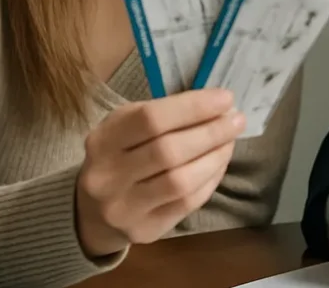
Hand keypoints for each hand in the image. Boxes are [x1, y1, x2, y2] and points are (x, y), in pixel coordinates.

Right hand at [75, 88, 244, 257]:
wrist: (92, 211)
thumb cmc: (120, 155)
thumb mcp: (127, 127)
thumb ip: (165, 114)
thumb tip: (217, 105)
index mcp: (103, 140)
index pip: (150, 119)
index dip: (193, 107)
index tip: (225, 99)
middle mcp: (107, 177)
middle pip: (168, 152)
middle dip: (211, 132)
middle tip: (236, 120)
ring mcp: (124, 208)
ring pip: (181, 181)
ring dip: (215, 157)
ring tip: (230, 140)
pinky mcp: (145, 230)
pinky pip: (188, 203)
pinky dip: (211, 179)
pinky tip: (220, 163)